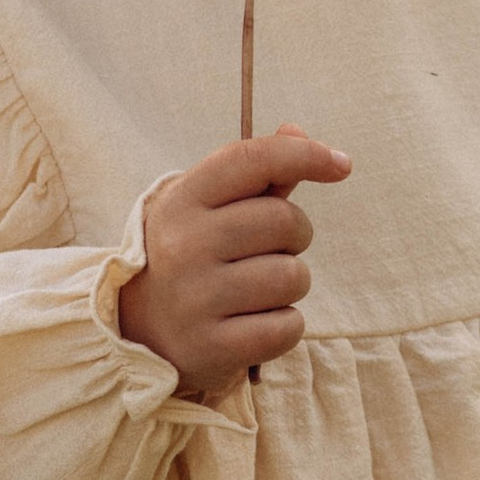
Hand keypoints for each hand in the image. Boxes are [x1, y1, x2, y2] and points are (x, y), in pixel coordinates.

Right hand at [117, 127, 351, 400]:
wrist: (138, 331)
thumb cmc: (191, 256)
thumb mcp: (208, 207)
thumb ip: (257, 172)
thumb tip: (299, 132)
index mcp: (182, 201)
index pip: (252, 160)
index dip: (305, 155)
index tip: (341, 163)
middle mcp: (184, 246)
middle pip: (285, 221)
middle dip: (295, 235)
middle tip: (268, 250)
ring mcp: (195, 299)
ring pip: (292, 277)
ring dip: (290, 284)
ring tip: (257, 290)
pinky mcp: (212, 347)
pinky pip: (287, 327)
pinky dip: (284, 326)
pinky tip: (254, 323)